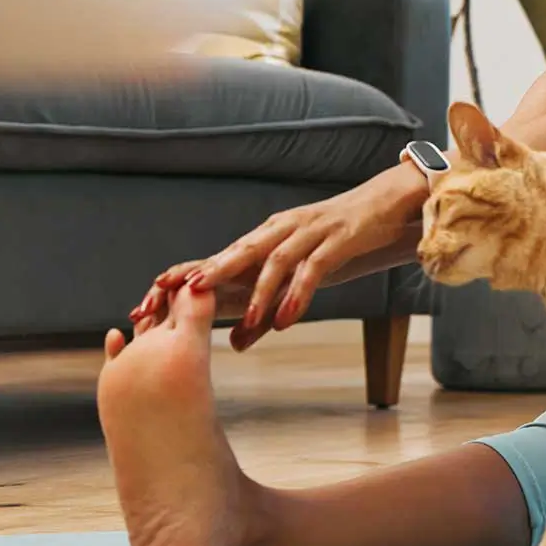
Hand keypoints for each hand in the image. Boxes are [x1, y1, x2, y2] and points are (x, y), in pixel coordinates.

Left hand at [135, 163, 428, 349]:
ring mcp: (312, 231)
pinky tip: (288, 318)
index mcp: (270, 233)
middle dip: (213, 272)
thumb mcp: (301, 269)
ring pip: (277, 262)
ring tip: (245, 322)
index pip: (226, 252)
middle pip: (242, 250)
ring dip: (260, 293)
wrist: (388, 203)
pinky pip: (314, 268)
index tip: (157, 289)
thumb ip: (269, 305)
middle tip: (184, 294)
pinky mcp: (340, 239)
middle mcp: (285, 228)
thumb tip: (234, 343)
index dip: (193, 270)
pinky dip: (299, 293)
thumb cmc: (340, 239)